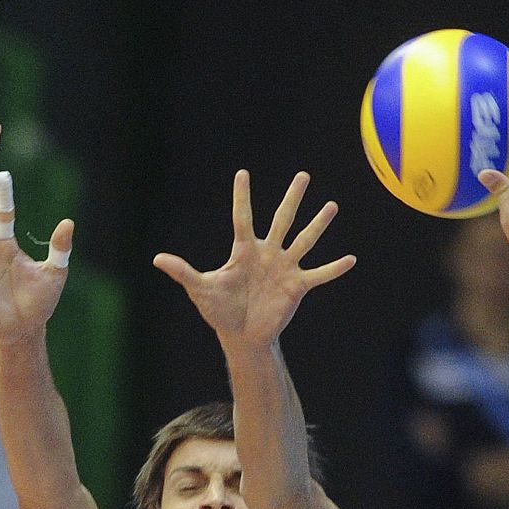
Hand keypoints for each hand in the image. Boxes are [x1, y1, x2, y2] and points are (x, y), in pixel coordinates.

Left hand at [153, 171, 353, 347]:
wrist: (241, 335)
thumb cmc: (220, 310)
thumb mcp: (201, 289)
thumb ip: (183, 272)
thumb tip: (157, 259)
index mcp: (243, 250)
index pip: (241, 218)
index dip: (241, 197)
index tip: (242, 173)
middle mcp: (267, 253)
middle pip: (281, 220)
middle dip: (292, 198)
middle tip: (303, 175)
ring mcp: (284, 268)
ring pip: (304, 240)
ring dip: (317, 225)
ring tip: (331, 206)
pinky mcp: (297, 286)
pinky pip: (319, 274)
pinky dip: (334, 268)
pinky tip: (351, 259)